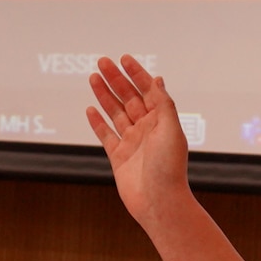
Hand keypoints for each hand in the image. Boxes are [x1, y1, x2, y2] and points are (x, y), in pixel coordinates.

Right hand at [86, 55, 190, 230]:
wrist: (159, 201)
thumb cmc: (169, 167)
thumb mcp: (170, 129)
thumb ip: (163, 103)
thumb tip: (158, 79)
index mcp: (162, 121)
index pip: (148, 90)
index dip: (136, 74)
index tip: (123, 59)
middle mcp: (147, 129)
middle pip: (129, 98)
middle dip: (116, 79)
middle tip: (102, 62)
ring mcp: (132, 142)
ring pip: (116, 113)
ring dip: (105, 95)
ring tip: (93, 77)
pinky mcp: (119, 157)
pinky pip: (106, 135)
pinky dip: (98, 122)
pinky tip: (90, 109)